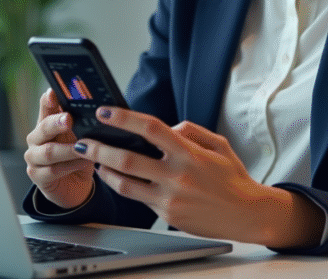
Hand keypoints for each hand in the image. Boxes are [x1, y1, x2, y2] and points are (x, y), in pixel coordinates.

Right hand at [24, 89, 94, 208]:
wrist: (76, 185)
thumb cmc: (77, 156)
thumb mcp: (80, 136)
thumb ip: (81, 122)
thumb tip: (96, 106)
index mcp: (46, 124)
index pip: (45, 107)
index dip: (47, 100)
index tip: (52, 93)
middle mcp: (36, 139)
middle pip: (43, 128)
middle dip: (56, 123)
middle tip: (69, 119)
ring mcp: (33, 157)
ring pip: (48, 152)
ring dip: (68, 150)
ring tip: (83, 147)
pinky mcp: (36, 175)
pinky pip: (53, 170)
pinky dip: (70, 166)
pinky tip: (83, 162)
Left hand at [73, 107, 323, 247]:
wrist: (246, 214)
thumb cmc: (232, 177)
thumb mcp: (218, 144)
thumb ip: (189, 130)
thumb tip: (164, 127)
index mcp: (189, 153)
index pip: (151, 129)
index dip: (124, 119)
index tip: (105, 112)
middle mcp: (177, 175)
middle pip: (127, 159)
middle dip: (99, 148)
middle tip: (81, 141)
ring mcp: (170, 198)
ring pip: (125, 183)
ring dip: (103, 170)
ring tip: (90, 160)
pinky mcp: (166, 214)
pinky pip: (136, 198)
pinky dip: (120, 185)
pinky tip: (112, 177)